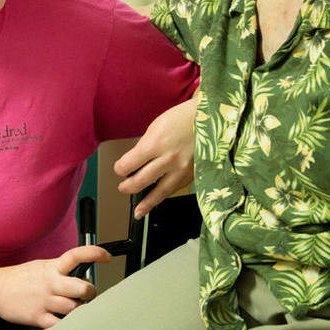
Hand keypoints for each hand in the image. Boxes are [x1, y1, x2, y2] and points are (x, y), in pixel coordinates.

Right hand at [0, 245, 110, 327]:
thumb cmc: (21, 278)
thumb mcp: (43, 266)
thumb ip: (62, 270)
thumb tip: (84, 274)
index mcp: (52, 267)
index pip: (77, 255)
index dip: (95, 254)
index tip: (106, 256)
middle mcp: (50, 283)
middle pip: (82, 288)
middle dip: (91, 293)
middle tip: (89, 295)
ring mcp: (44, 300)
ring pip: (74, 309)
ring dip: (78, 310)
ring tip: (74, 309)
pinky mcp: (37, 317)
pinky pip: (58, 324)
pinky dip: (65, 325)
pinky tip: (63, 321)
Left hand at [114, 95, 198, 218]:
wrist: (210, 119)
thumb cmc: (184, 118)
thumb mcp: (156, 127)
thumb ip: (145, 147)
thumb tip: (134, 162)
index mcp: (155, 143)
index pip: (128, 165)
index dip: (119, 169)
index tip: (119, 169)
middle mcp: (168, 159)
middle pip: (139, 182)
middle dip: (127, 187)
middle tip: (124, 187)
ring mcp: (181, 169)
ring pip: (158, 193)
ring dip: (145, 204)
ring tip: (138, 210)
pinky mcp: (191, 175)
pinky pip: (173, 190)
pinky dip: (163, 197)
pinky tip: (157, 202)